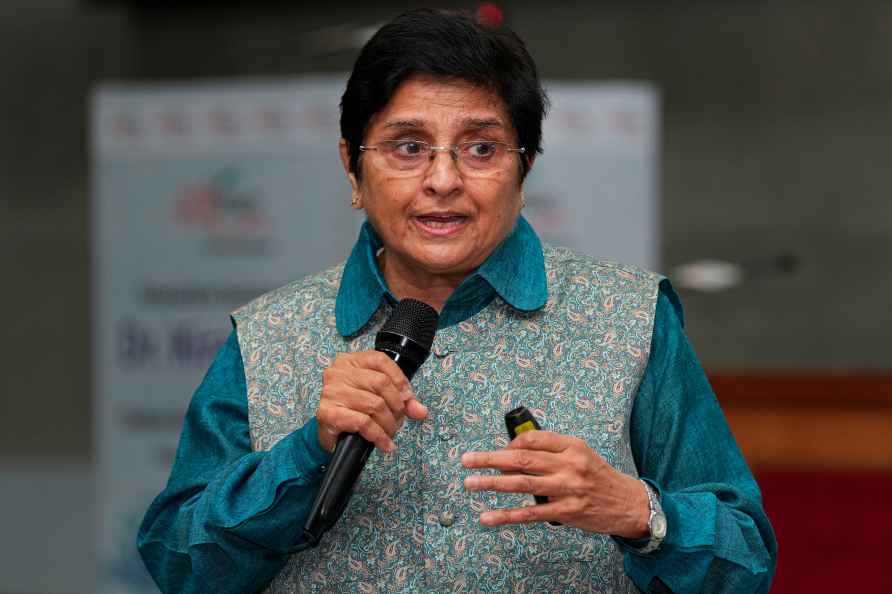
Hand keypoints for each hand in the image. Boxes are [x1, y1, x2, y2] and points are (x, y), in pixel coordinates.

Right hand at [315, 351, 427, 452]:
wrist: (327, 433)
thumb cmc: (351, 410)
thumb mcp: (375, 397)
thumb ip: (400, 400)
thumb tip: (421, 411)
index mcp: (349, 361)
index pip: (380, 360)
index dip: (399, 379)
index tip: (407, 398)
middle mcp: (338, 373)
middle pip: (380, 382)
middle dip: (396, 405)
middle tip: (399, 419)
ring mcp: (331, 392)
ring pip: (374, 404)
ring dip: (389, 423)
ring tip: (390, 432)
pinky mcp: (328, 413)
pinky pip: (363, 423)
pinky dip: (379, 436)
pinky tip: (384, 444)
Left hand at [461, 430, 649, 538]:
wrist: (628, 503)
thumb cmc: (597, 476)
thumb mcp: (580, 454)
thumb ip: (551, 451)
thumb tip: (511, 455)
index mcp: (572, 446)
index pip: (533, 439)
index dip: (510, 444)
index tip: (496, 452)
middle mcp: (569, 465)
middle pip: (522, 458)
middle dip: (490, 459)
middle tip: (467, 461)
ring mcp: (568, 489)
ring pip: (522, 484)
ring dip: (492, 484)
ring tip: (470, 483)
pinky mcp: (567, 512)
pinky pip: (531, 513)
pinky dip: (506, 515)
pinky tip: (488, 517)